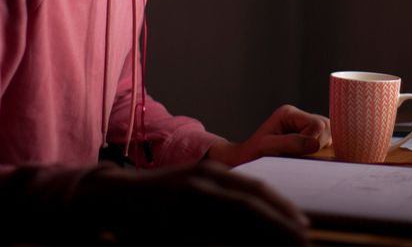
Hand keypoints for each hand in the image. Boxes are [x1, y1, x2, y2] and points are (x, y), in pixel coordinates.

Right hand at [73, 160, 308, 244]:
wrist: (107, 197)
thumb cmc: (159, 197)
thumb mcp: (195, 187)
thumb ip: (224, 197)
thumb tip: (264, 215)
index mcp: (210, 172)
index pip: (255, 189)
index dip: (281, 208)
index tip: (303, 224)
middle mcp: (199, 182)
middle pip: (250, 206)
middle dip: (279, 225)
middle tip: (304, 241)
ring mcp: (183, 202)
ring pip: (233, 222)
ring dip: (261, 236)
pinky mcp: (169, 224)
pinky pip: (207, 241)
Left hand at [206, 105, 331, 167]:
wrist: (245, 161)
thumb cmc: (253, 154)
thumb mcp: (268, 147)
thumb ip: (291, 143)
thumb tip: (315, 144)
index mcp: (289, 114)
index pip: (316, 124)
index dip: (314, 140)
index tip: (302, 154)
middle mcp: (299, 118)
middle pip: (326, 127)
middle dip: (320, 144)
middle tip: (303, 157)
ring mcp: (305, 127)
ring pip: (329, 134)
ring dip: (322, 149)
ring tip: (305, 158)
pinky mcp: (309, 138)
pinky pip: (326, 143)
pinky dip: (322, 152)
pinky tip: (310, 159)